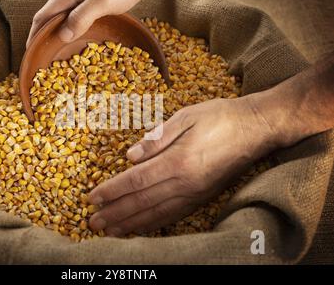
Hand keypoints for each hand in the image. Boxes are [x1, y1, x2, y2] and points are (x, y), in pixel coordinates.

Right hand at [26, 0, 163, 46]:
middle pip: (50, 18)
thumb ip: (82, 17)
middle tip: (43, 58)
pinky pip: (77, 16)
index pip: (42, 17)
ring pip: (64, 17)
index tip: (30, 53)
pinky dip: (73, 29)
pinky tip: (80, 39)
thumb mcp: (102, 1)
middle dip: (44, 37)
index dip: (34, 35)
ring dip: (59, 34)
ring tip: (58, 53)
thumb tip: (63, 36)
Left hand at [87, 96, 281, 235]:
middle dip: (115, 213)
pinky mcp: (203, 197)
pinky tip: (141, 228)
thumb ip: (156, 139)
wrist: (256, 129)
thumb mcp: (186, 116)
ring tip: (110, 232)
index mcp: (178, 160)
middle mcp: (185, 183)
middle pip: (142, 202)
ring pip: (156, 213)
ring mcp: (195, 193)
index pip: (136, 181)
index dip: (112, 191)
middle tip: (93, 222)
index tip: (91, 198)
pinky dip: (154, 224)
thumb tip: (129, 156)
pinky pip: (174, 215)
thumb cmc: (219, 117)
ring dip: (130, 223)